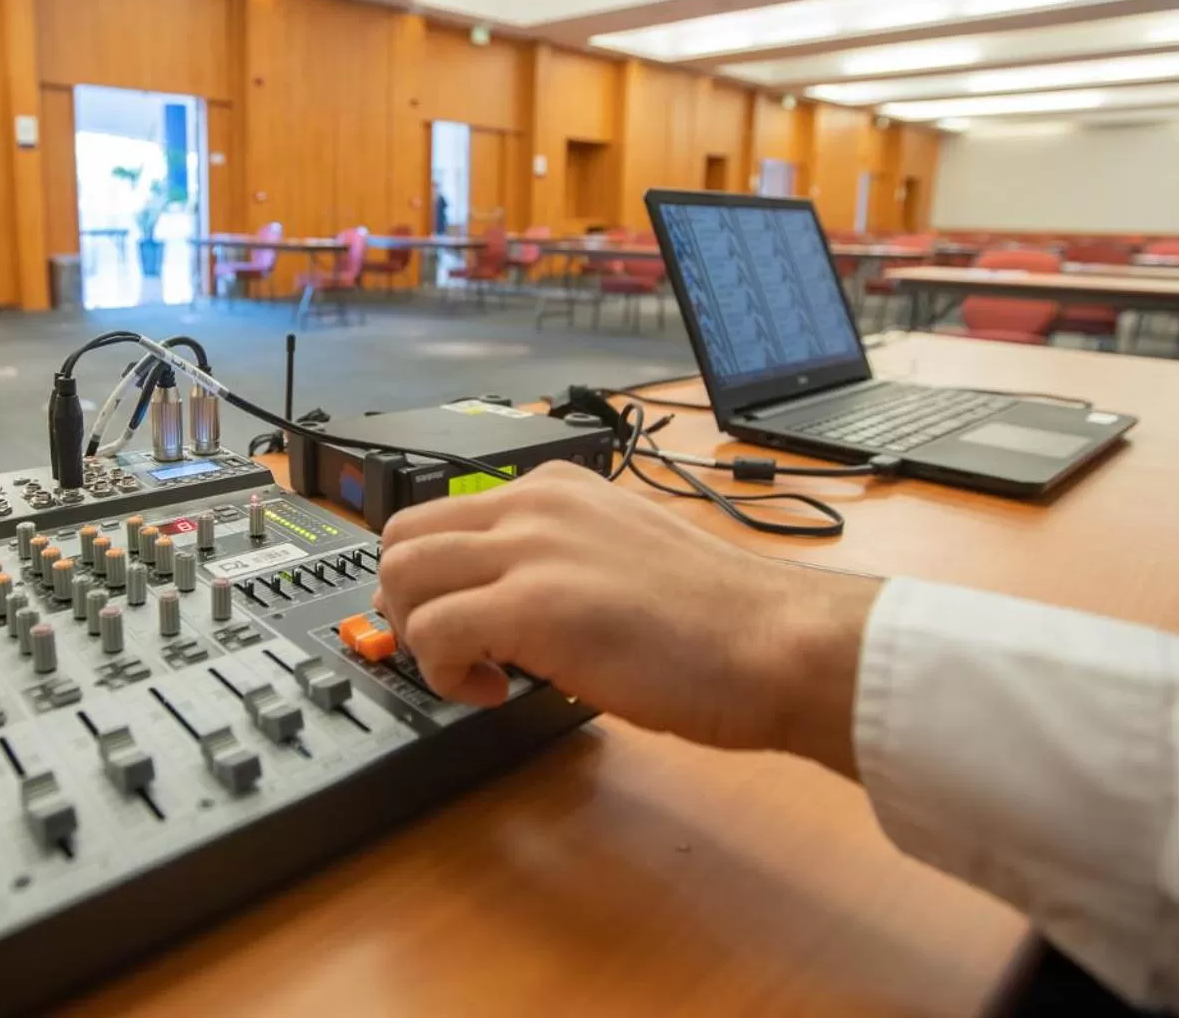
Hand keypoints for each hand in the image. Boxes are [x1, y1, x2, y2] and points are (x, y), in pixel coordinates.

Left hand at [373, 460, 880, 776]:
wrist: (777, 643)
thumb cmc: (721, 620)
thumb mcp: (622, 553)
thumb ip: (561, 558)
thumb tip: (511, 601)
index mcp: (555, 488)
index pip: (441, 515)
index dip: (432, 579)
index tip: (460, 622)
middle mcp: (535, 504)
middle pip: (402, 538)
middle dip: (405, 604)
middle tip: (447, 651)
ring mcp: (532, 550)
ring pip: (403, 578)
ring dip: (419, 638)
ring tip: (475, 673)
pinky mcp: (534, 605)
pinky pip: (434, 631)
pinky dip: (443, 673)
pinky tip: (494, 691)